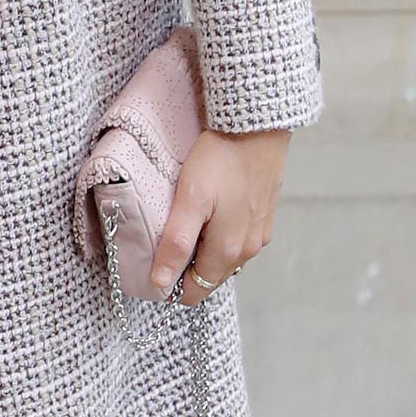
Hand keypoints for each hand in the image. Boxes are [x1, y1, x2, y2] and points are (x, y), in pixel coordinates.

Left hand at [150, 127, 290, 303]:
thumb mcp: (189, 201)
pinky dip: (220, 236)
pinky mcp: (265, 215)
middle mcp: (249, 249)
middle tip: (162, 241)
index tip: (151, 267)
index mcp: (229, 251)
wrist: (257, 124)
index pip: (195, 292)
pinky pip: (238, 239)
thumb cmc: (220, 158)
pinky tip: (208, 213)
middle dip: (186, 269)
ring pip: (225, 259)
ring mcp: (260, 233)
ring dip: (203, 252)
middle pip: (210, 276)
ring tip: (184, 224)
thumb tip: (161, 283)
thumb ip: (176, 244)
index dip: (171, 285)